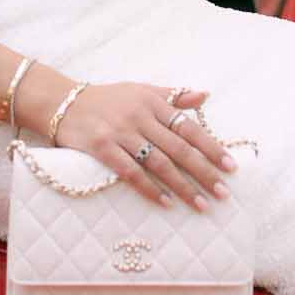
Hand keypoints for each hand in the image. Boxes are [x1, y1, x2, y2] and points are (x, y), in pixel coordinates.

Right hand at [55, 82, 236, 208]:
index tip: (230, 167)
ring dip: (182, 186)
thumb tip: (205, 94)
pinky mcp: (102, 148)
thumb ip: (173, 96)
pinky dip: (149, 188)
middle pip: (179, 148)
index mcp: (153, 102)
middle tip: (223, 193)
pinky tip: (166, 202)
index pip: (189, 127)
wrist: (64, 102)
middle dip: (204, 172)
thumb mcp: (142, 90)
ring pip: (159, 163)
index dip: (211, 147)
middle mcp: (140, 116)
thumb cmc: (108, 99)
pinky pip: (131, 172)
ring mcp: (121, 132)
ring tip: (201, 204)